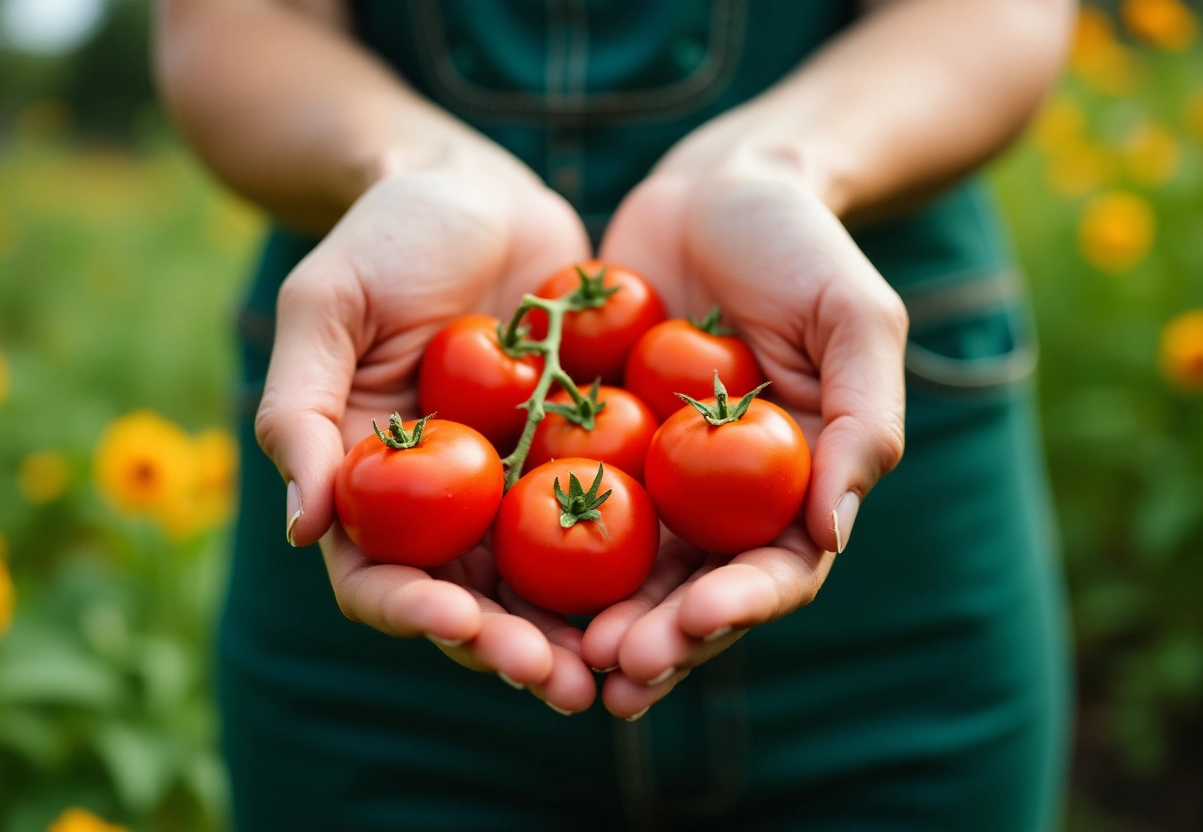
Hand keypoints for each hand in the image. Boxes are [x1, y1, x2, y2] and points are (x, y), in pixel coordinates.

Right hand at [255, 160, 599, 713]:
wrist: (481, 188)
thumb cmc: (387, 235)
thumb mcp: (328, 303)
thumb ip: (302, 408)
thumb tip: (302, 528)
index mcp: (369, 485)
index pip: (379, 576)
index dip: (413, 610)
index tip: (458, 621)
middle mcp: (442, 507)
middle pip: (472, 604)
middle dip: (513, 650)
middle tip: (563, 684)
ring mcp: (514, 489)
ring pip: (545, 586)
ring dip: (580, 635)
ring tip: (628, 667)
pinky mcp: (579, 457)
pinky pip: (609, 521)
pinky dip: (637, 566)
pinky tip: (682, 591)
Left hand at [586, 136, 907, 716]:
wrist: (711, 187)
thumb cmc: (798, 245)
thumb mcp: (853, 317)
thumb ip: (859, 421)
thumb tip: (832, 535)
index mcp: (791, 489)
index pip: (772, 573)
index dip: (739, 608)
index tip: (695, 621)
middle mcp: (718, 504)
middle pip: (689, 596)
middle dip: (656, 641)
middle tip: (611, 670)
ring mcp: (650, 481)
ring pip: (618, 576)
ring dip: (589, 624)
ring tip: (552, 659)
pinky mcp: (586, 447)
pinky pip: (554, 507)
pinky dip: (532, 554)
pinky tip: (493, 583)